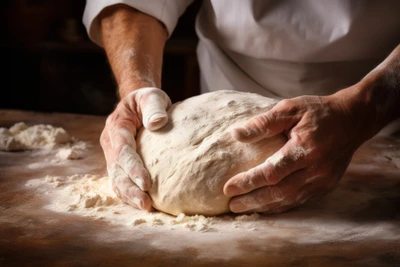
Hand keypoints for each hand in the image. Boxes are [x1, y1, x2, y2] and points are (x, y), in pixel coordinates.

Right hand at [100, 87, 170, 210]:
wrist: (137, 102)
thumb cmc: (146, 100)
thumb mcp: (151, 96)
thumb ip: (154, 107)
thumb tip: (158, 123)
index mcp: (117, 127)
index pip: (123, 151)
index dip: (133, 168)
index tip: (146, 183)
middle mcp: (111, 144)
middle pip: (116, 170)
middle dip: (130, 188)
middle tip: (145, 203)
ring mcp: (112, 155)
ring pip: (116, 179)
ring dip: (129, 195)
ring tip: (145, 207)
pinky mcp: (119, 163)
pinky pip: (121, 180)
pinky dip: (129, 193)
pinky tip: (143, 203)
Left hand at [223, 93, 361, 213]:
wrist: (352, 120)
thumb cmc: (318, 112)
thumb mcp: (290, 109)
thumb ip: (264, 123)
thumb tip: (236, 134)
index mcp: (306, 148)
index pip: (272, 171)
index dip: (249, 181)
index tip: (228, 187)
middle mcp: (315, 169)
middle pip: (279, 192)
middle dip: (253, 200)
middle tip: (232, 205)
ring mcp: (322, 180)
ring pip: (289, 200)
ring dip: (265, 206)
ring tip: (243, 208)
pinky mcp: (325, 185)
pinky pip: (299, 200)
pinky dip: (281, 205)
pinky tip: (266, 207)